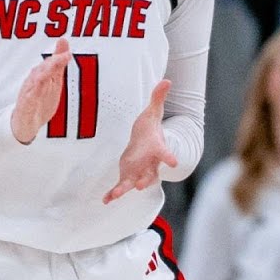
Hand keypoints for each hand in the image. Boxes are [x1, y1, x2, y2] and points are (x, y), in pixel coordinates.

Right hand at [10, 38, 71, 143]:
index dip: (59, 54)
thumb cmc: (39, 99)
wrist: (25, 122)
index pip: (50, 62)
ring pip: (35, 81)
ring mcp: (28, 93)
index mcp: (41, 75)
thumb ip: (58, 63)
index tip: (66, 45)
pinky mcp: (25, 105)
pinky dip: (32, 93)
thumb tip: (64, 42)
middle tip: (65, 55)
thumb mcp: (52, 80)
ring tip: (53, 67)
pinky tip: (37, 88)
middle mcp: (33, 81)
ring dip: (43, 73)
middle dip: (53, 61)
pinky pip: (28, 99)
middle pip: (43, 68)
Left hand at [102, 79, 177, 203]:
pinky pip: (121, 187)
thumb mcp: (153, 112)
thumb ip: (158, 97)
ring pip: (135, 183)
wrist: (145, 145)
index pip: (165, 153)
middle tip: (142, 186)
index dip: (169, 157)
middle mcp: (150, 164)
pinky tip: (105, 200)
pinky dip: (114, 194)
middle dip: (147, 180)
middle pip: (151, 174)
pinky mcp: (128, 177)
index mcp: (156, 148)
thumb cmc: (150, 128)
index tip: (174, 162)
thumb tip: (167, 80)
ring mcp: (139, 172)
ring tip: (116, 194)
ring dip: (126, 188)